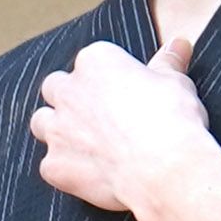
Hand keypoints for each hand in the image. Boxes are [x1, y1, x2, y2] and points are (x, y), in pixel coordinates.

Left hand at [30, 35, 208, 211]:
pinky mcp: (55, 165)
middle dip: (70, 99)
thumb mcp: (177, 83)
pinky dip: (66, 170)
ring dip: (57, 130)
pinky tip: (90, 176)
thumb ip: (168, 62)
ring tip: (85, 144)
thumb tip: (179, 44)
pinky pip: (51, 166)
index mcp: (96, 61)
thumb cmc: (173, 120)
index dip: (106, 81)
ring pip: (42, 122)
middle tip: (98, 117)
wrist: (164, 169)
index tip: (124, 97)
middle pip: (56, 88)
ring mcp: (57, 129)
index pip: (91, 63)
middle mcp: (69, 90)